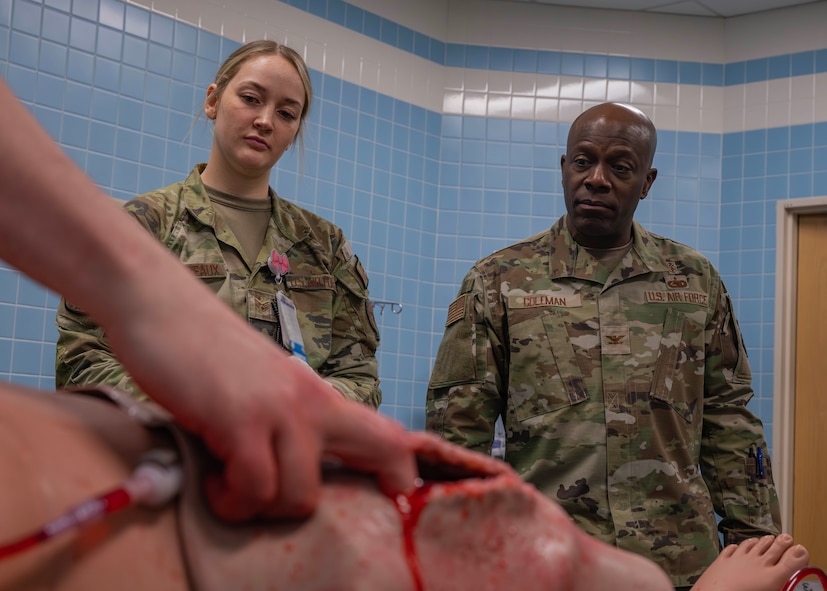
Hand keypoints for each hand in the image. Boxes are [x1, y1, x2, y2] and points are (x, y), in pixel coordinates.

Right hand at [105, 264, 416, 520]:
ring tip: (229, 487)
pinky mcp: (241, 418)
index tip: (387, 499)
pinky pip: (254, 489)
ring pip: (301, 496)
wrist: (162, 305)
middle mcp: (312, 401)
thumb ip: (287, 423)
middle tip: (268, 501)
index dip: (401, 474)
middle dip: (322, 501)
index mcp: (320, 395)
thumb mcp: (263, 388)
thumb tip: (294, 473)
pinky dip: (229, 500)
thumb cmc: (205, 351)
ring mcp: (280, 409)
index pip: (389, 436)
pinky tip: (211, 480)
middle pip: (376, 456)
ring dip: (260, 507)